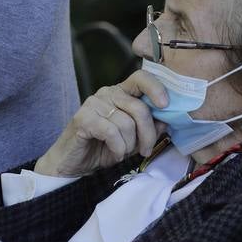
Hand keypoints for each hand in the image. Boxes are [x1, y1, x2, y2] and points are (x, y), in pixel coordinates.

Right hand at [34, 70, 168, 177]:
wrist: (74, 163)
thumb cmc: (103, 148)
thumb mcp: (133, 139)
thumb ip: (149, 128)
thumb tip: (167, 120)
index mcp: (120, 93)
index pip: (140, 78)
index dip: (156, 88)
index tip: (165, 105)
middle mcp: (107, 93)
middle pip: (139, 108)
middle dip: (147, 134)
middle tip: (145, 150)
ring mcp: (93, 104)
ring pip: (126, 123)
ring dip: (129, 145)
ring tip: (121, 151)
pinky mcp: (83, 118)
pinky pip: (111, 132)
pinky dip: (117, 147)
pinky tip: (113, 152)